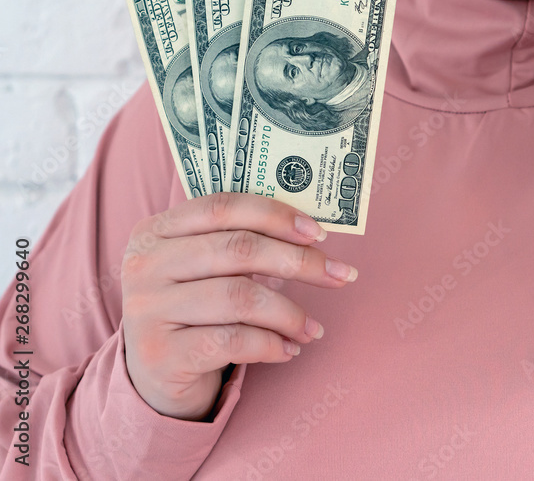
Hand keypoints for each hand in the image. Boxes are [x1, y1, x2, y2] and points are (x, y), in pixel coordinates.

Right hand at [121, 193, 357, 420]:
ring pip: (241, 298)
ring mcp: (147, 310)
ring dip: (290, 314)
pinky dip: (272, 345)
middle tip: (341, 275)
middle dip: (300, 262)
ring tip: (312, 328)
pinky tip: (288, 350)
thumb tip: (312, 235)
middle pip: (239, 250)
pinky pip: (233, 341)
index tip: (319, 233)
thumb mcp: (204, 268)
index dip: (276, 215)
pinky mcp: (160, 355)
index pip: (223, 207)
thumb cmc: (194, 309)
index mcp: (156, 230)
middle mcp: (144, 265)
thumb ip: (241, 243)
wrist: (153, 374)